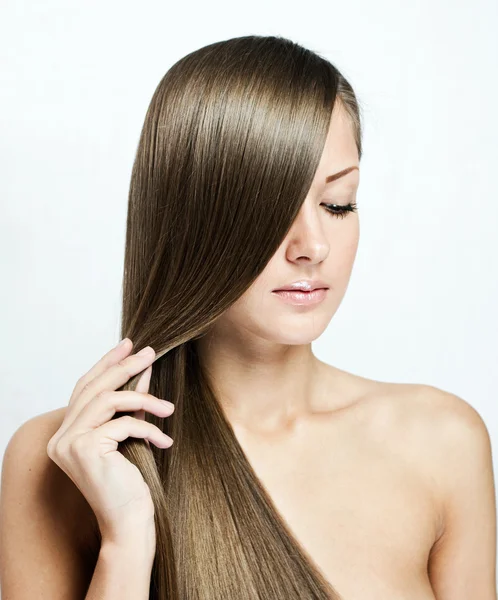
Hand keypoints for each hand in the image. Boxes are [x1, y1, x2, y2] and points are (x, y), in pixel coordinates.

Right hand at [46, 339, 173, 546]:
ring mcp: (68, 443)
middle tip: (150, 353)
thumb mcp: (130, 432)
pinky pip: (123, 423)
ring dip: (144, 399)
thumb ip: (131, 401)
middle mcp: (60, 437)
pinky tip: (164, 441)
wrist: (129, 521)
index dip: (106, 363)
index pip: (85, 387)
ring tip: (168, 408)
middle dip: (125, 366)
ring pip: (108, 400)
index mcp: (66, 432)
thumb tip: (143, 368)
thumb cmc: (129, 481)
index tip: (128, 345)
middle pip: (94, 388)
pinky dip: (148, 428)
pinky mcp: (84, 449)